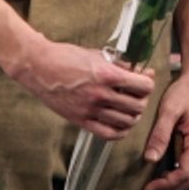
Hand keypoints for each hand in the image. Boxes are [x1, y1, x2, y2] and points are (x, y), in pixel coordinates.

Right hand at [9, 39, 154, 140]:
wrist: (40, 67)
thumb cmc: (68, 57)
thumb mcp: (99, 55)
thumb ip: (120, 65)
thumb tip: (140, 71)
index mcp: (108, 75)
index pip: (144, 86)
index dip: (148, 83)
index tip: (145, 80)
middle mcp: (101, 95)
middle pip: (138, 106)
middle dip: (142, 99)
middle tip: (138, 94)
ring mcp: (90, 110)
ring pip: (127, 122)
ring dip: (133, 115)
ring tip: (131, 108)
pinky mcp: (80, 121)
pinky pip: (108, 134)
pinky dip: (120, 132)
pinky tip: (121, 124)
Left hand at [142, 67, 188, 189]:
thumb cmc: (188, 90)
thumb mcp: (170, 109)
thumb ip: (160, 134)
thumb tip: (150, 158)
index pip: (185, 173)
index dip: (166, 185)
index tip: (147, 188)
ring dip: (173, 185)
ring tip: (153, 186)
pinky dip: (178, 175)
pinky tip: (163, 173)